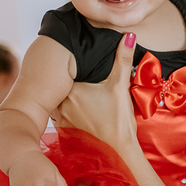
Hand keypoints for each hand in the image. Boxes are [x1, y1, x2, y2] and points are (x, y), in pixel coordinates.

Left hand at [57, 34, 138, 155]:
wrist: (117, 150)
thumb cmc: (119, 119)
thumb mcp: (121, 86)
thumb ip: (123, 59)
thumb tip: (128, 36)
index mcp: (72, 89)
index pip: (63, 71)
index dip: (69, 66)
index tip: (72, 62)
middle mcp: (61, 103)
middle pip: (58, 84)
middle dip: (65, 80)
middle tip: (74, 75)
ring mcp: (60, 117)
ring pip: (56, 98)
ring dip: (62, 94)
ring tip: (75, 91)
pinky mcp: (62, 129)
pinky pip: (58, 113)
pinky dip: (64, 108)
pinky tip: (75, 107)